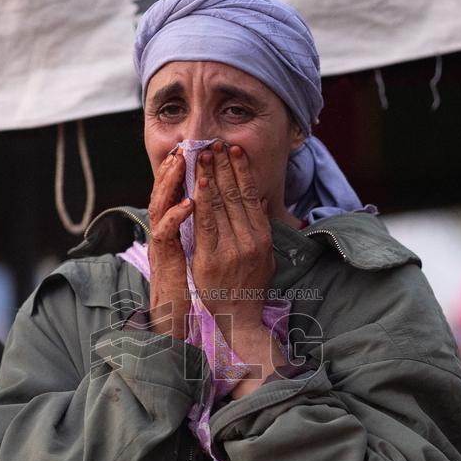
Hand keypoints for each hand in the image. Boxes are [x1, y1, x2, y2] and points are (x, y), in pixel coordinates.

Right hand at [148, 147, 192, 338]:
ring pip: (160, 205)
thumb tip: (213, 211)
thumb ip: (202, 230)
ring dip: (171, 183)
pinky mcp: (162, 259)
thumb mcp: (198, 252)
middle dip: (175, 168)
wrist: (175, 317)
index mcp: (173, 229)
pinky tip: (189, 203)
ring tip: (181, 162)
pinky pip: (166, 233)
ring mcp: (160, 245)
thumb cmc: (189, 288)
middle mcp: (163, 233)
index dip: (183, 171)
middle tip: (184, 145)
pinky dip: (176, 216)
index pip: (175, 193)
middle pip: (165, 193)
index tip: (193, 150)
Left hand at [192, 141, 274, 334]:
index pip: (251, 196)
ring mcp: (232, 248)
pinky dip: (201, 199)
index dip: (243, 171)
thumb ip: (259, 231)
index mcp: (262, 237)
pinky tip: (196, 181)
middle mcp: (250, 239)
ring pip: (220, 203)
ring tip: (203, 153)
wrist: (240, 318)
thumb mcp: (264, 257)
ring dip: (211, 175)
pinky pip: (205, 222)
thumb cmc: (249, 288)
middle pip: (236, 194)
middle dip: (224, 166)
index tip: (235, 151)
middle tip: (215, 142)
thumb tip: (258, 202)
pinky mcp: (212, 257)